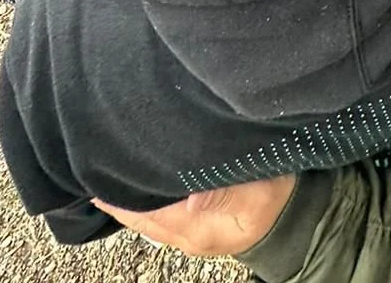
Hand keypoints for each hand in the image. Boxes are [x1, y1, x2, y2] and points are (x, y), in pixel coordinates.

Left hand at [93, 176, 295, 256]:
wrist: (293, 217)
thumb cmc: (275, 200)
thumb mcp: (256, 194)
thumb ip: (223, 194)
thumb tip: (190, 200)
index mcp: (192, 229)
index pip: (142, 214)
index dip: (118, 195)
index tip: (97, 168)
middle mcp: (181, 233)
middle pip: (137, 215)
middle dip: (118, 190)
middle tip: (97, 157)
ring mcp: (185, 229)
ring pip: (145, 212)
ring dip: (130, 190)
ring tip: (112, 161)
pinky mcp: (192, 220)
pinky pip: (157, 208)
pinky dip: (144, 192)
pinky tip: (139, 172)